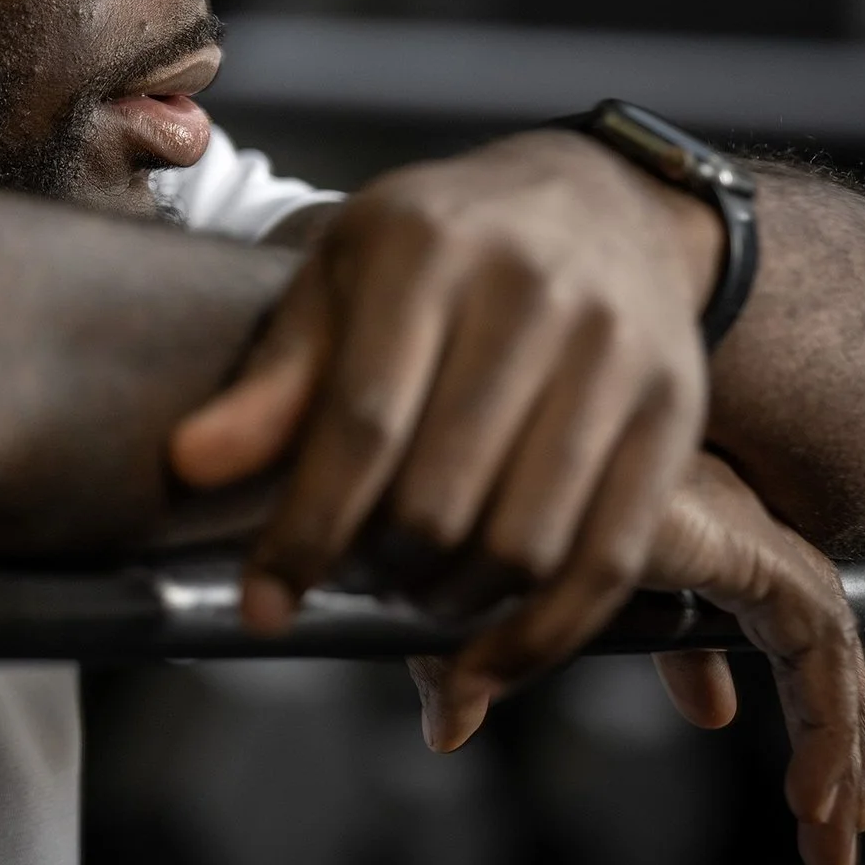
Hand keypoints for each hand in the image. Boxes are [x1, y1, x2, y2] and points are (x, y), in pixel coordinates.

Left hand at [170, 128, 721, 655]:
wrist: (599, 200)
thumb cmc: (441, 247)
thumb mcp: (342, 278)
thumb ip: (276, 376)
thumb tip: (191, 464)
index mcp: (428, 248)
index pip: (361, 422)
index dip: (306, 529)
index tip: (264, 604)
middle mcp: (533, 292)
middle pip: (443, 494)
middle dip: (379, 568)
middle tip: (350, 581)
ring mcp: (617, 353)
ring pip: (526, 539)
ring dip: (451, 604)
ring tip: (411, 594)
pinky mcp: (674, 412)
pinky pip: (610, 562)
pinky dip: (540, 637)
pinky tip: (482, 664)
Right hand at [410, 451, 864, 864]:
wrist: (481, 448)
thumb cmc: (462, 497)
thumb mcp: (480, 603)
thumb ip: (484, 655)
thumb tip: (450, 728)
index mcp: (656, 523)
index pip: (720, 608)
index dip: (722, 675)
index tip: (724, 729)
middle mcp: (712, 522)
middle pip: (792, 638)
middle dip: (819, 733)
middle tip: (823, 824)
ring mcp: (740, 533)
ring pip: (822, 648)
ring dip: (838, 743)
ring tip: (833, 834)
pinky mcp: (755, 553)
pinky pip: (820, 646)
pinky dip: (828, 721)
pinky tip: (814, 795)